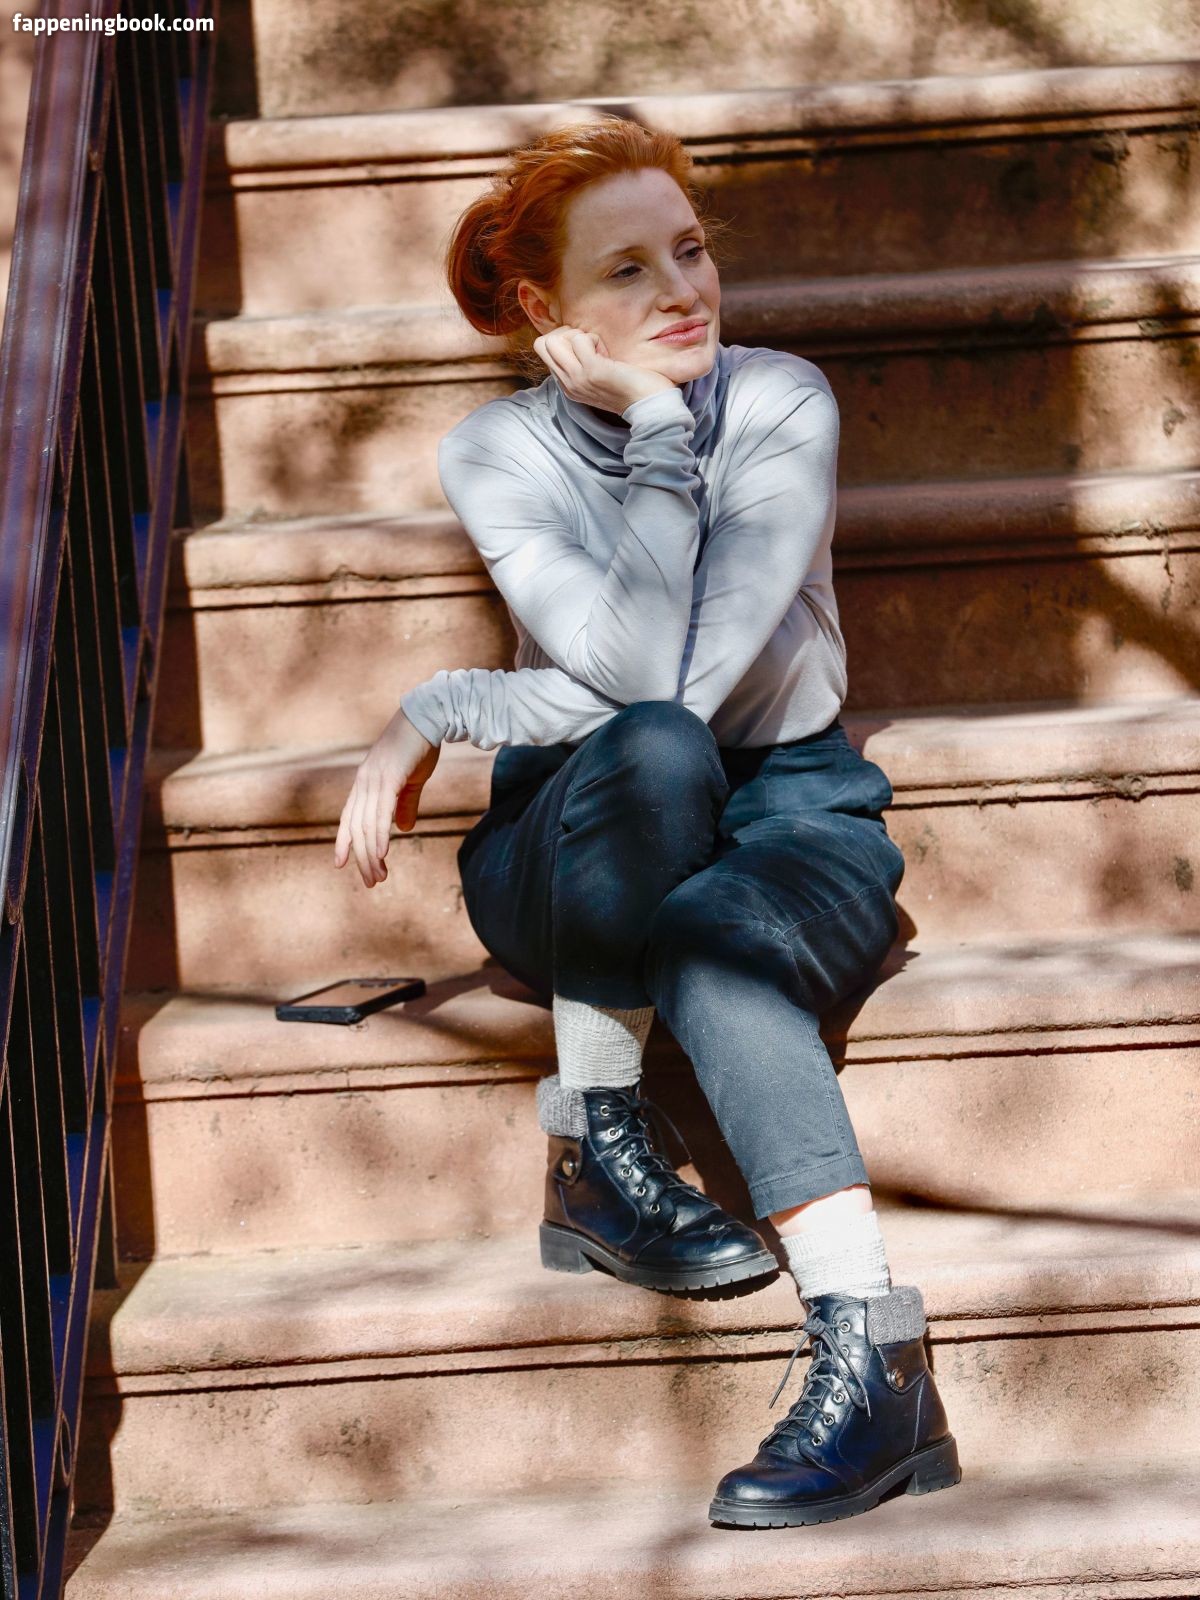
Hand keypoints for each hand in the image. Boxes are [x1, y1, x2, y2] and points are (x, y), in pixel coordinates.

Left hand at [333, 707, 440, 887]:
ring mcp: (374, 780)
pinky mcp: (388, 778)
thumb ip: (405, 804)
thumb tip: (403, 829)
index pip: (349, 818)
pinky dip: (378, 836)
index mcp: (366, 783)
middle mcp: (364, 783)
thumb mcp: (411, 780)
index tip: (340, 864)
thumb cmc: (420, 747)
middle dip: (362, 857)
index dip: (343, 841)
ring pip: (366, 825)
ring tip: (378, 875)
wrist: (428, 717)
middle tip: (372, 881)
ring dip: (371, 854)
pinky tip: (381, 853)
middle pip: (356, 828)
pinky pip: (380, 813)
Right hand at [533, 326, 676, 414]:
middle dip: (566, 334)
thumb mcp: (600, 379)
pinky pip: (579, 340)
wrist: (651, 407)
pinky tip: (608, 354)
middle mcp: (568, 384)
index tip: (591, 352)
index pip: (546, 352)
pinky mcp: (591, 370)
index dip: (568, 342)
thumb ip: (585, 365)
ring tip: (600, 350)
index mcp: (569, 386)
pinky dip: (594, 339)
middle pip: (543, 344)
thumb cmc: (634, 389)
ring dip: (579, 336)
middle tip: (590, 345)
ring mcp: (577, 378)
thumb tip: (579, 341)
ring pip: (553, 340)